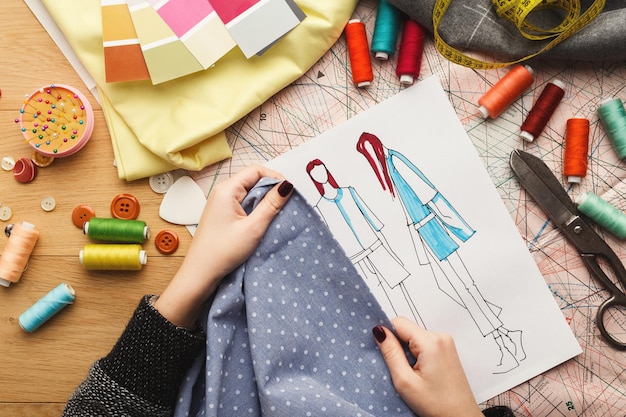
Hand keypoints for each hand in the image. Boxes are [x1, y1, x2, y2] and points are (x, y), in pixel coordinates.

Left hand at [155, 165, 292, 326]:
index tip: (290, 192)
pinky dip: (257, 210)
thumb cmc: (222, 252)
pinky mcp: (223, 216)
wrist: (200, 275)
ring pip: (250, 193)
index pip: (256, 170)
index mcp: (227, 189)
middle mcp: (222, 192)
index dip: (275, 177)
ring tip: (277, 215)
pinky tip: (264, 222)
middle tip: (287, 205)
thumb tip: (287, 186)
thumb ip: (271, 205)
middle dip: (272, 190)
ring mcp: (222, 204)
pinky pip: (244, 205)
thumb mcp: (253, 227)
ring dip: (265, 201)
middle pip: (253, 180)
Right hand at [373, 317, 482, 416]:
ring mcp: (446, 343)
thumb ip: (390, 352)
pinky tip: (421, 373)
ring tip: (413, 374)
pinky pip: (424, 344)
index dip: (387, 335)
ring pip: (415, 337)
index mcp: (430, 342)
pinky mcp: (447, 350)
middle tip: (401, 370)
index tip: (384, 353)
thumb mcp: (405, 381)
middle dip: (398, 346)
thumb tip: (379, 331)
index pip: (398, 322)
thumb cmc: (437, 405)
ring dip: (408, 352)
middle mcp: (440, 336)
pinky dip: (417, 355)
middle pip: (407, 329)